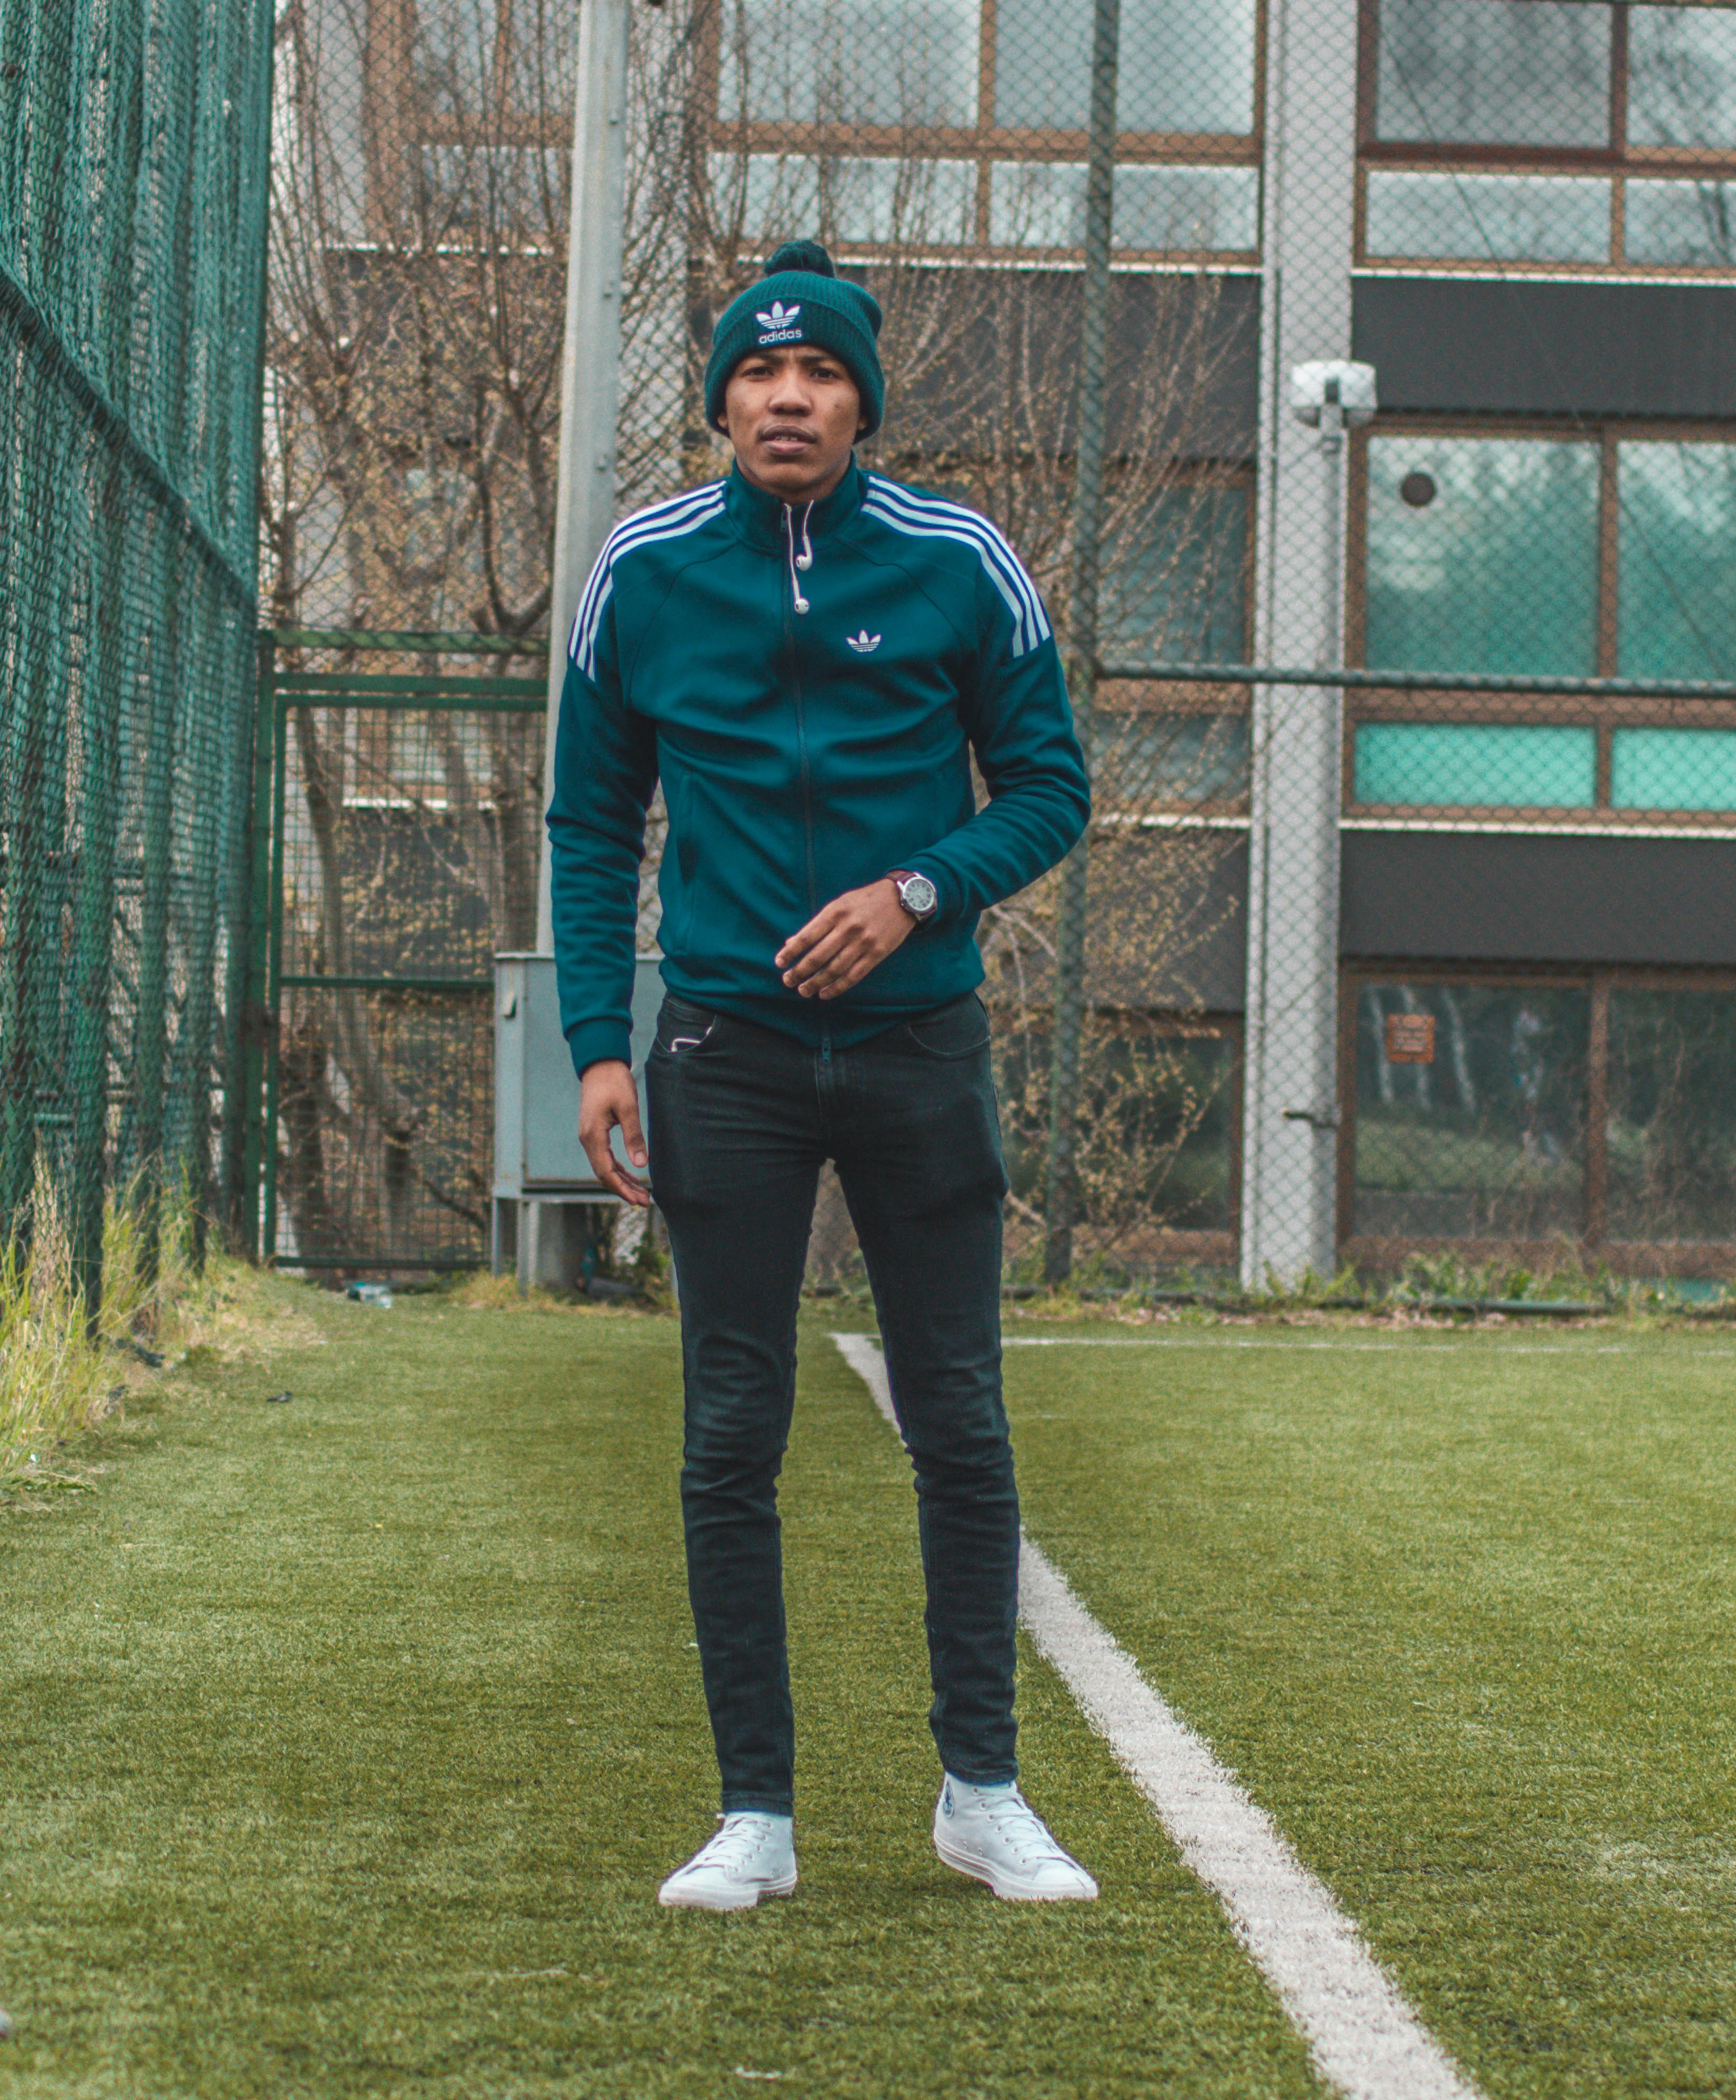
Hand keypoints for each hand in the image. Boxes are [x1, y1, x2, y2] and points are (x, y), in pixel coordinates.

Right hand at [578, 1059, 650, 1206]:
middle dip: (624, 1190)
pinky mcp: (595, 1133)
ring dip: (622, 1182)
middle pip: (604, 1174)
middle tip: (645, 1202)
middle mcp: (588, 1140)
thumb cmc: (614, 1082)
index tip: (638, 1200)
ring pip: (605, 1168)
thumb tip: (641, 1164)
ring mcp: (590, 1137)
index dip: (622, 1189)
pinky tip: (632, 1176)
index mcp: (593, 1136)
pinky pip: (606, 1158)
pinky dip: (619, 1170)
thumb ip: (633, 1136)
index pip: (606, 1172)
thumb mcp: (628, 1108)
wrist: (600, 1064)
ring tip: (641, 1194)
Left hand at [776, 878, 914, 998]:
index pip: (806, 937)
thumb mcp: (839, 904)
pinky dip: (837, 987)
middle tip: (788, 981)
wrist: (902, 899)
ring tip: (804, 990)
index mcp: (835, 912)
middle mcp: (848, 928)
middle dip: (799, 972)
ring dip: (816, 983)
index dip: (790, 952)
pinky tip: (825, 993)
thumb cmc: (865, 901)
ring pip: (834, 970)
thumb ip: (817, 924)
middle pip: (817, 957)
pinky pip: (853, 976)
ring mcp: (863, 943)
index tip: (780, 963)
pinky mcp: (877, 954)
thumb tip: (792, 943)